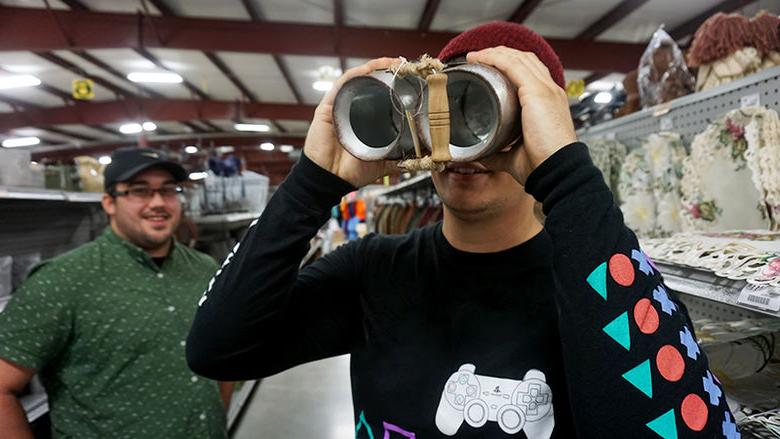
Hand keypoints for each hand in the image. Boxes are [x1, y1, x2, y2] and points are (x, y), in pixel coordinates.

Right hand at [304, 57, 399, 186]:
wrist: (330, 179)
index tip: (411, 77)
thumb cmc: (351, 171)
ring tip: (391, 62)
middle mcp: (352, 109)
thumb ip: (400, 157)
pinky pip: (342, 84)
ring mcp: (340, 106)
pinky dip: (357, 74)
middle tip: (404, 66)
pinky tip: (370, 69)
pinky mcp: (327, 107)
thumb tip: (423, 158)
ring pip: (357, 79)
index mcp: (365, 120)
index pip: (380, 95)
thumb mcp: (383, 162)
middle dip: (386, 72)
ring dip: (374, 68)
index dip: (394, 84)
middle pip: (369, 83)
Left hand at [466, 47, 576, 183]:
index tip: (489, 67)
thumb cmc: (542, 166)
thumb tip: (482, 154)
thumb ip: (498, 152)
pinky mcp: (537, 92)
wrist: (557, 171)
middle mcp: (550, 91)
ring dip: (495, 53)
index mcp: (549, 103)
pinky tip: (480, 58)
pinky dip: (495, 58)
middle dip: (501, 54)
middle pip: (525, 60)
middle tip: (478, 58)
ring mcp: (545, 89)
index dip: (510, 65)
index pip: (532, 72)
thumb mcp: (515, 155)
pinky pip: (512, 65)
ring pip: (518, 58)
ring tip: (475, 56)